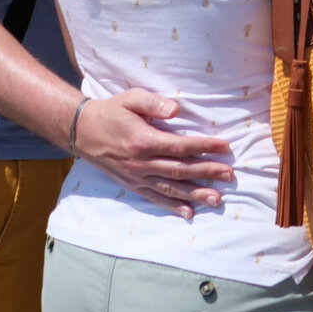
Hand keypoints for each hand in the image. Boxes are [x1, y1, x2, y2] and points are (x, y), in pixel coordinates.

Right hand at [74, 90, 235, 219]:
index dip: (204, 147)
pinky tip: (189, 213)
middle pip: (180, 170)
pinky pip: (155, 198)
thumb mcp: (131, 99)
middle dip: (207, 172)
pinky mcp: (132, 185)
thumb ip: (154, 103)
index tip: (225, 147)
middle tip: (230, 175)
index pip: (180, 146)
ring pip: (171, 188)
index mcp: (143, 141)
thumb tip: (176, 110)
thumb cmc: (112, 111)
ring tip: (217, 199)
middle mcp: (141, 163)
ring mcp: (136, 177)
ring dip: (195, 194)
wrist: (83, 132)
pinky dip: (173, 207)